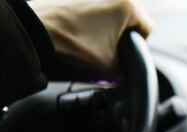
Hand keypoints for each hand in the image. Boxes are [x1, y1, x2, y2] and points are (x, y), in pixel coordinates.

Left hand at [29, 0, 153, 74]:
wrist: (38, 30)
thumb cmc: (73, 42)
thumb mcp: (109, 65)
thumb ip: (126, 68)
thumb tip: (125, 70)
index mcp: (128, 6)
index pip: (148, 28)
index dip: (139, 46)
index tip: (125, 54)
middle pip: (130, 19)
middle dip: (122, 35)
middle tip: (108, 49)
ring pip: (112, 13)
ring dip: (107, 27)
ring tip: (92, 40)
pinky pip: (95, 8)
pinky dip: (92, 20)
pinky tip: (80, 31)